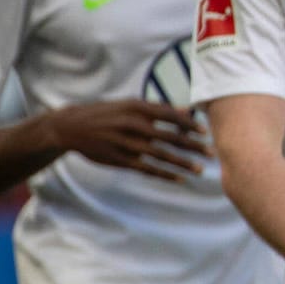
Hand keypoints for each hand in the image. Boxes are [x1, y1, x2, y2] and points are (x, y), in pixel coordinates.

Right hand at [49, 99, 211, 181]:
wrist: (72, 127)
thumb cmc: (107, 113)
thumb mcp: (130, 104)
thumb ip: (158, 109)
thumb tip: (187, 111)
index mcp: (138, 108)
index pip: (171, 116)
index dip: (190, 125)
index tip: (206, 132)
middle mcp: (134, 125)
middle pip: (170, 137)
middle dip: (193, 146)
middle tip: (212, 153)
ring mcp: (126, 144)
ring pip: (161, 156)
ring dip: (182, 164)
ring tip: (200, 170)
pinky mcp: (120, 160)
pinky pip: (147, 169)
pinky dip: (165, 174)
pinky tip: (180, 179)